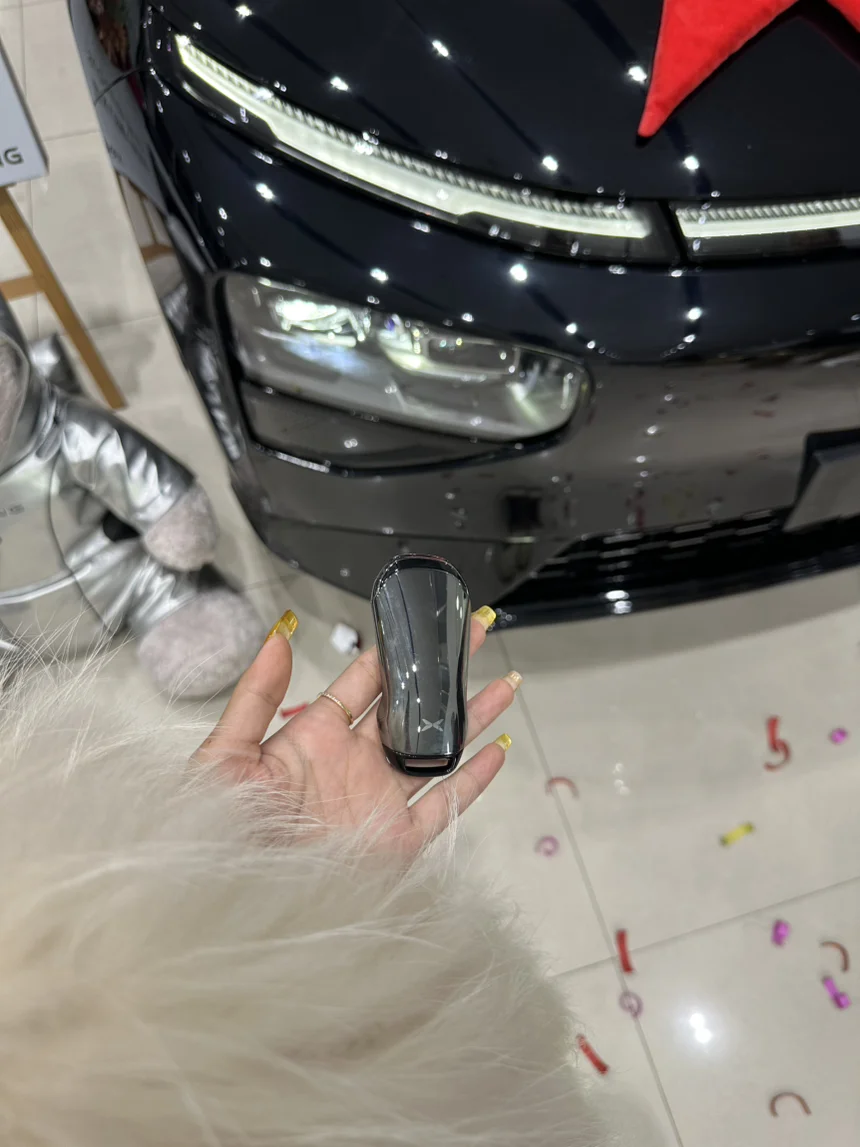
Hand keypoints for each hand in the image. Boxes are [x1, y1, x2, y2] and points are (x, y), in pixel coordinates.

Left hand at [197, 607, 520, 854]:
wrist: (230, 906)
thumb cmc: (214, 834)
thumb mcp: (225, 756)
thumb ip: (254, 696)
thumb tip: (278, 637)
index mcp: (314, 739)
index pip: (363, 684)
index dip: (394, 653)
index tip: (421, 623)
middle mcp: (353, 765)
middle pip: (410, 709)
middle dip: (444, 674)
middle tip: (472, 637)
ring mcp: (379, 803)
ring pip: (437, 751)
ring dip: (470, 719)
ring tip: (502, 685)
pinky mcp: (396, 844)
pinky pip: (444, 809)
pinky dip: (473, 782)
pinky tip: (496, 753)